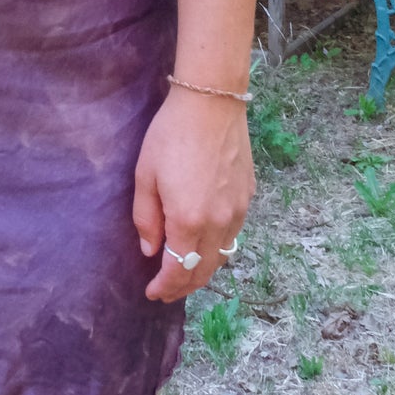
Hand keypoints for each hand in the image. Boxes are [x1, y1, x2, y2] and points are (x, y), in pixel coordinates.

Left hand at [133, 87, 255, 302]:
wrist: (212, 102)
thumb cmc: (171, 135)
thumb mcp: (146, 175)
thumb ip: (147, 218)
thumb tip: (151, 251)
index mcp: (189, 221)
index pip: (178, 270)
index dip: (164, 287)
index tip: (152, 293)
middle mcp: (218, 223)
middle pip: (204, 271)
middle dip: (184, 286)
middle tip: (166, 290)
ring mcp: (238, 211)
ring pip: (222, 256)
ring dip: (203, 271)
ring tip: (185, 272)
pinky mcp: (248, 196)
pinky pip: (233, 234)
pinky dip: (218, 249)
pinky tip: (205, 243)